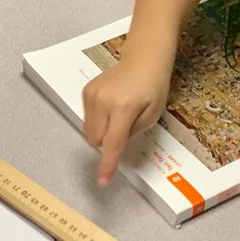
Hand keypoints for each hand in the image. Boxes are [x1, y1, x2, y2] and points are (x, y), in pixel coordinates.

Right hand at [82, 54, 171, 186]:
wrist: (143, 59)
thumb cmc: (153, 87)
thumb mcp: (153, 115)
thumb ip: (133, 133)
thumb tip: (114, 145)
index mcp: (123, 108)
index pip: (112, 143)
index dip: (108, 164)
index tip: (102, 181)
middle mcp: (103, 102)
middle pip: (95, 140)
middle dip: (107, 144)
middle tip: (124, 130)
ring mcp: (92, 95)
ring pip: (89, 131)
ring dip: (101, 132)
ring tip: (118, 116)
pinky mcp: (86, 91)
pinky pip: (87, 118)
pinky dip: (97, 120)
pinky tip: (110, 107)